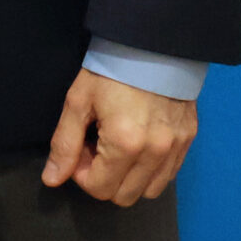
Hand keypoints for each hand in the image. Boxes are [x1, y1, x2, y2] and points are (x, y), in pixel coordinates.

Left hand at [42, 69, 196, 205]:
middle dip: (104, 179)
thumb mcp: (78, 102)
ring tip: (116, 146)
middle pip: (124, 196)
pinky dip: (149, 170)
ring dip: (128, 178)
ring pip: (149, 191)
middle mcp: (156, 152)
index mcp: (126, 144)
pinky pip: (168, 175)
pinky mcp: (189, 140)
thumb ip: (64, 144)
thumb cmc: (109, 70)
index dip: (82, 175)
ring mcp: (176, 148)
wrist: (150, 43)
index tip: (79, 150)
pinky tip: (137, 144)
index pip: (100, 189)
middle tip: (96, 148)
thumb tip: (51, 180)